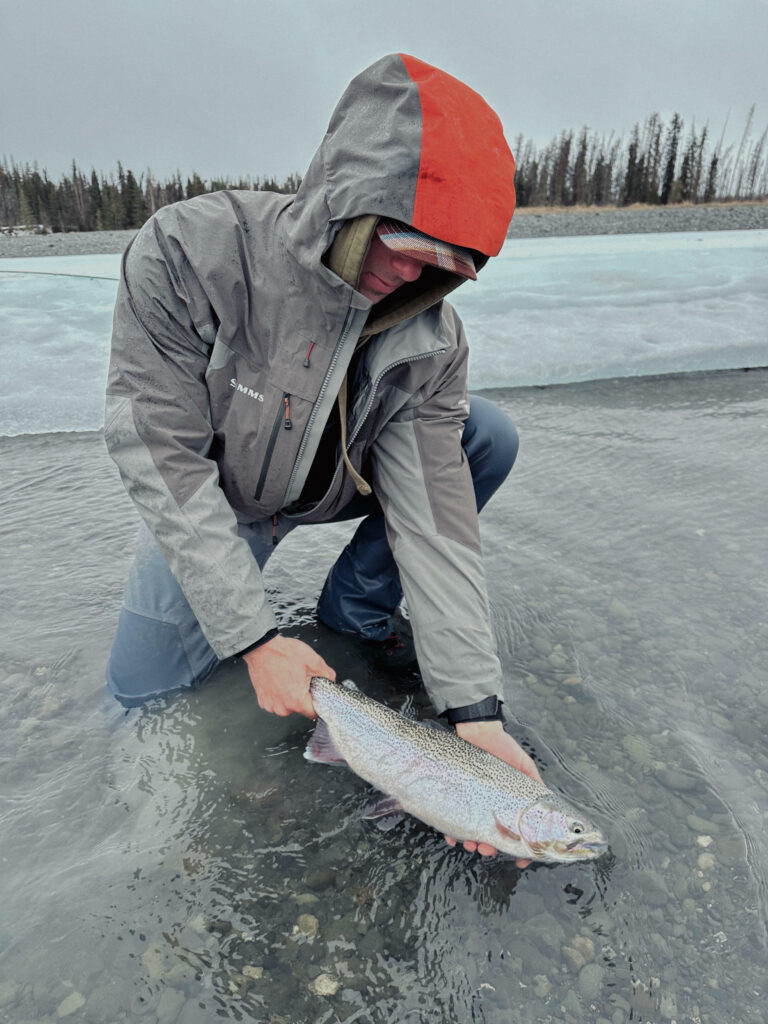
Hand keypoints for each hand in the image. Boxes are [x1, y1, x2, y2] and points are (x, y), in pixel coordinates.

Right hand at [243, 635, 334, 717]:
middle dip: (304, 695)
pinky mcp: (262, 700)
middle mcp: (281, 708)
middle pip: (300, 708)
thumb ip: (327, 674)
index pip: (314, 713)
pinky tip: (280, 679)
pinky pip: (277, 700)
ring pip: (288, 704)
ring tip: (289, 677)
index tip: (318, 695)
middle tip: (302, 679)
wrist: (261, 647)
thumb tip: (330, 679)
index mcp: (296, 702)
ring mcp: (270, 705)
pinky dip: (279, 692)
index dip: (319, 702)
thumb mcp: (313, 661)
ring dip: (290, 694)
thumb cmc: (282, 654)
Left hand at [445, 720, 542, 866]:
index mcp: (511, 803)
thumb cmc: (503, 747)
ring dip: (473, 843)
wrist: (477, 730)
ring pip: (474, 832)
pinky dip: (452, 832)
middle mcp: (493, 806)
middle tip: (487, 849)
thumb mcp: (525, 766)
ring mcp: (474, 803)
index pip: (519, 831)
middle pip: (494, 837)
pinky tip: (452, 837)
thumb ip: (535, 785)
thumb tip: (550, 806)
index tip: (520, 859)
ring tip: (470, 843)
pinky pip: (453, 819)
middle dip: (491, 848)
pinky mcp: (458, 797)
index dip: (522, 849)